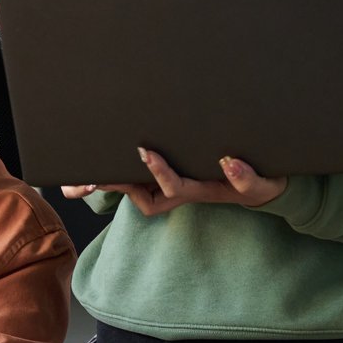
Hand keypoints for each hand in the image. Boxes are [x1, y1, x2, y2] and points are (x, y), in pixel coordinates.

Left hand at [67, 148, 286, 215]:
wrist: (260, 189)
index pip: (172, 185)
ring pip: (131, 185)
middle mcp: (175, 191)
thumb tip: (228, 163)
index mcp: (197, 190)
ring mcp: (166, 185)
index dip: (158, 171)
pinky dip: (113, 171)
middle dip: (114, 182)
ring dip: (108, 179)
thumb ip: (248, 179)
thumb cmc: (258, 183)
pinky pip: (132, 175)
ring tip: (82, 173)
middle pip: (139, 190)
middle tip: (88, 175)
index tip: (146, 151)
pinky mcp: (161, 176)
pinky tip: (93, 165)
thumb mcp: (261, 184)